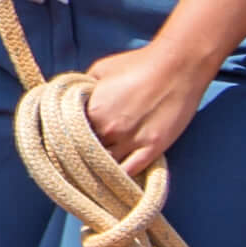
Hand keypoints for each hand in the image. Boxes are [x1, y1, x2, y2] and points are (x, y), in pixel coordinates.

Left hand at [73, 34, 204, 171]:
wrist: (178, 65)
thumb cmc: (138, 63)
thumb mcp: (100, 70)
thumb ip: (81, 90)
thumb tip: (71, 104)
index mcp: (92, 111)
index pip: (68, 135)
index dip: (67, 140)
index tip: (67, 144)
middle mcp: (108, 130)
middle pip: (85, 154)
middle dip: (81, 157)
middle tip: (79, 162)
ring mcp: (131, 142)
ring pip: (105, 168)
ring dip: (99, 171)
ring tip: (95, 175)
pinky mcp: (152, 149)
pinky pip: (130, 174)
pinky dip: (120, 179)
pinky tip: (114, 183)